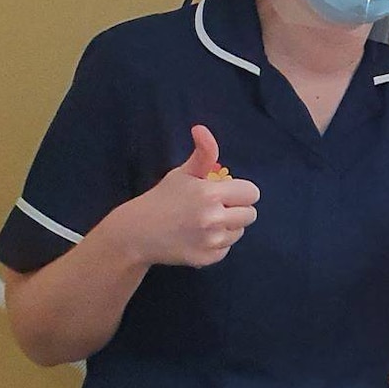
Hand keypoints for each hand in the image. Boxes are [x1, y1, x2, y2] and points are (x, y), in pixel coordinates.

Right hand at [107, 124, 258, 267]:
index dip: (240, 192)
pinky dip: (217, 244)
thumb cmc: (162, 199)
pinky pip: (227, 249)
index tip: (226, 193)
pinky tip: (198, 237)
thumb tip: (201, 128)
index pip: (252, 193)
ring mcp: (211, 241)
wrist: (136, 233)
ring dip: (228, 227)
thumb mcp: (183, 173)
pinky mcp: (207, 258)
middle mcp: (213, 218)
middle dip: (237, 209)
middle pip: (251, 214)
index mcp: (210, 194)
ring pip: (240, 232)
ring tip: (204, 222)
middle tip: (215, 208)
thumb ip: (203, 153)